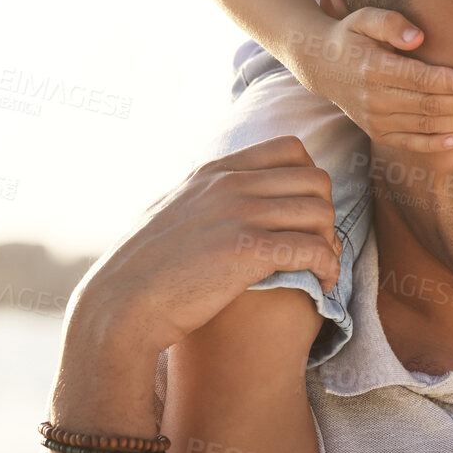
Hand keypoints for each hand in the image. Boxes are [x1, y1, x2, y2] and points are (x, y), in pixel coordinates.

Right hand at [51, 136, 344, 435]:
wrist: (121, 304)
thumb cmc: (141, 268)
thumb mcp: (169, 210)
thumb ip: (199, 195)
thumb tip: (208, 187)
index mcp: (216, 171)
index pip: (290, 148)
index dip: (309, 178)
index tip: (305, 210)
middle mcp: (232, 184)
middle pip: (315, 179)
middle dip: (326, 211)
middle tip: (320, 242)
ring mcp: (241, 214)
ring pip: (320, 211)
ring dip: (331, 240)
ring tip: (325, 266)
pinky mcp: (249, 251)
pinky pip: (314, 248)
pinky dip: (328, 267)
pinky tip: (324, 284)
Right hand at [291, 0, 452, 151]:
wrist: (319, 64)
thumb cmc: (349, 35)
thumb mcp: (363, 17)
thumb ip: (390, 22)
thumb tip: (417, 37)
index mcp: (374, 69)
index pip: (422, 80)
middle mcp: (374, 99)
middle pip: (429, 106)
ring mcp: (374, 120)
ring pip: (425, 126)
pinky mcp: (377, 133)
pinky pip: (410, 142)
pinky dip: (434, 143)